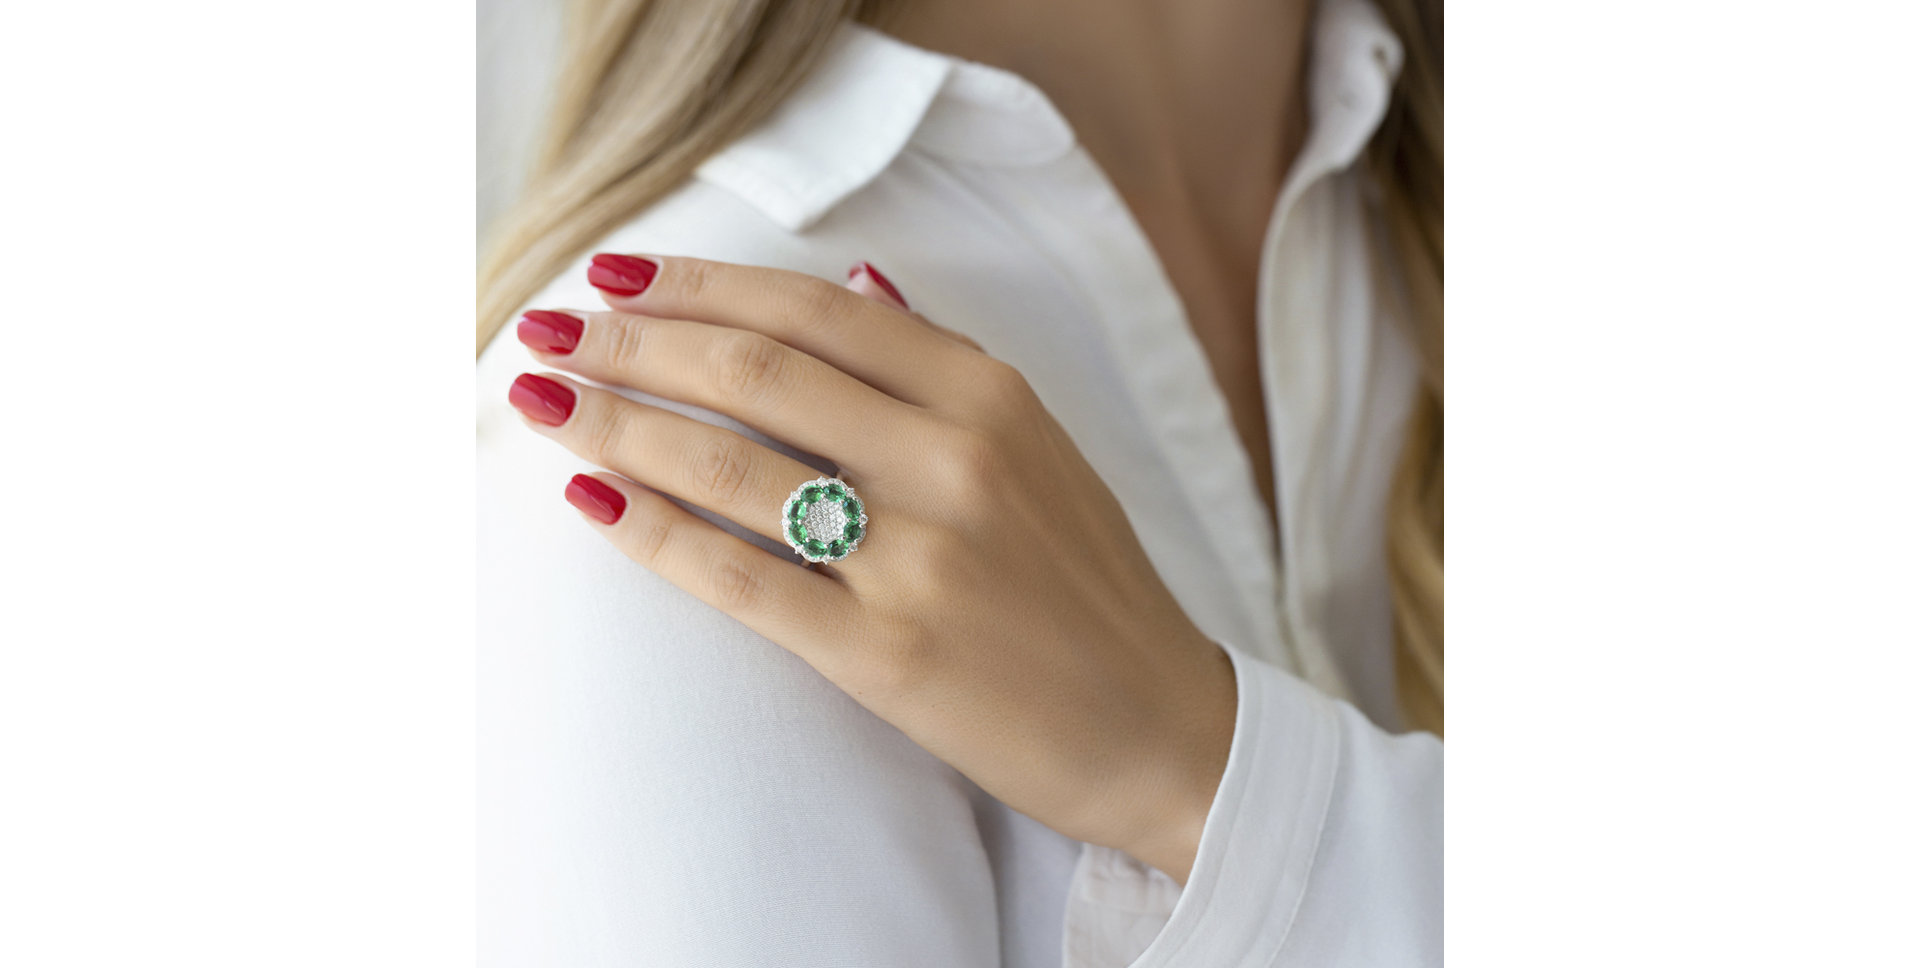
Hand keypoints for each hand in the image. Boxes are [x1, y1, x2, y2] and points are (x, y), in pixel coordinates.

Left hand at [507, 254, 1236, 882]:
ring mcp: (919, 556)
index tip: (618, 274)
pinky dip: (652, 534)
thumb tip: (855, 283)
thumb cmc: (1088, 587)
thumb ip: (944, 367)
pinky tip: (592, 502)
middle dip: (632, 341)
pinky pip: (739, 577)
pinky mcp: (884, 651)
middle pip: (754, 371)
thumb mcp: (1041, 448)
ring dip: (617, 423)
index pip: (813, 309)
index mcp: (990, 396)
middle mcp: (954, 458)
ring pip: (730, 464)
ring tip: (543, 400)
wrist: (1159, 728)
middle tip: (549, 329)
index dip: (700, 284)